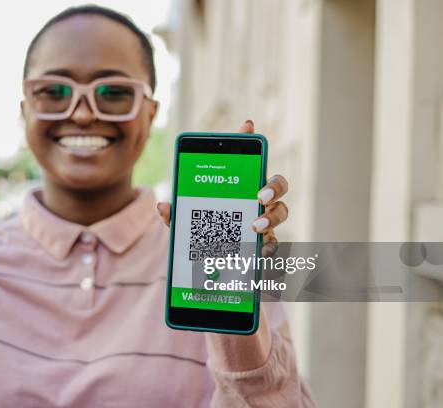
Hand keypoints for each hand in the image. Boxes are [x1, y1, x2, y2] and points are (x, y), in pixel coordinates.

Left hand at [156, 120, 289, 257]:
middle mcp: (257, 202)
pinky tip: (260, 254)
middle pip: (277, 185)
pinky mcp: (265, 246)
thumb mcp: (185, 223)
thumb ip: (176, 214)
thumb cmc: (202, 235)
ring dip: (272, 217)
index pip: (246, 159)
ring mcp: (264, 223)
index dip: (248, 140)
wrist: (209, 265)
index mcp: (238, 188)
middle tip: (258, 195)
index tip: (246, 126)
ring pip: (281, 213)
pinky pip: (275, 245)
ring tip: (254, 226)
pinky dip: (270, 249)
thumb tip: (162, 205)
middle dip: (273, 186)